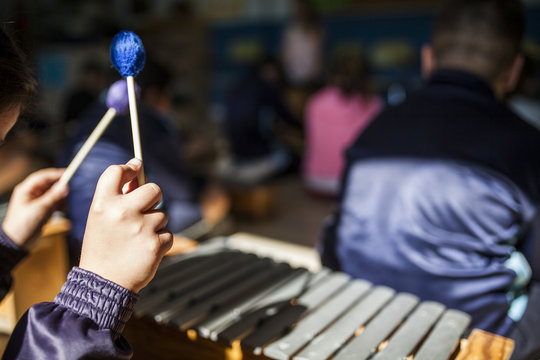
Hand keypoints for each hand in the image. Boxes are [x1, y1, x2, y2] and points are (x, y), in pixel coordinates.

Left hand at [2, 168, 67, 248]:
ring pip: (54, 194)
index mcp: (26, 190)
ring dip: (61, 199)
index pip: (43, 177)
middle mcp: (31, 193)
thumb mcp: (40, 209)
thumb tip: (64, 186)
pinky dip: (60, 206)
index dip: (56, 174)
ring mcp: (37, 201)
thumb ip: (53, 197)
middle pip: (50, 185)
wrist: (18, 242)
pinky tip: (63, 211)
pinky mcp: (42, 209)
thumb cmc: (23, 225)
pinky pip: (54, 203)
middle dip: (60, 190)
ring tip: (64, 207)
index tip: (69, 174)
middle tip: (68, 194)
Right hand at [79, 158, 172, 292]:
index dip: (129, 167)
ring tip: (137, 239)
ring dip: (155, 224)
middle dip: (153, 197)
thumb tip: (137, 174)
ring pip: (162, 214)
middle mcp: (122, 212)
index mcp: (103, 204)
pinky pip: (168, 233)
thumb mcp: (100, 219)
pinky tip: (145, 250)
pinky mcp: (155, 244)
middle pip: (154, 189)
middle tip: (145, 208)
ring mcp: (141, 228)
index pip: (116, 171)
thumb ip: (117, 197)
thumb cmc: (103, 247)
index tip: (136, 168)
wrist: (103, 283)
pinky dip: (160, 241)